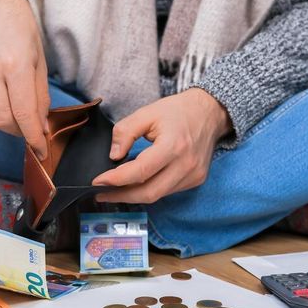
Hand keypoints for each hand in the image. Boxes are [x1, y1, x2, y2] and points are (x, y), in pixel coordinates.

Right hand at [0, 0, 49, 159]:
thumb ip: (40, 96)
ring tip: (15, 121)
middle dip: (18, 132)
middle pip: (3, 119)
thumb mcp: (39, 61)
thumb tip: (41, 126)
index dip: (34, 137)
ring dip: (2, 125)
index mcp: (16, 64)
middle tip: (28, 132)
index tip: (41, 150)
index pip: (24, 114)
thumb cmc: (21, 32)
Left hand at [93, 88, 231, 203]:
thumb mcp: (146, 113)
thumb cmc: (178, 111)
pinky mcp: (196, 180)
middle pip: (149, 192)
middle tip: (101, 193)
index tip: (97, 181)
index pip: (140, 171)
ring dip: (134, 195)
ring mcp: (193, 175)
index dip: (116, 179)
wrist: (210, 112)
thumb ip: (125, 132)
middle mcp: (186, 164)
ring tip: (115, 189)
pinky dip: (150, 189)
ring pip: (158, 195)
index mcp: (173, 145)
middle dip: (121, 196)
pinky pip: (168, 191)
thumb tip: (113, 156)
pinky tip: (138, 183)